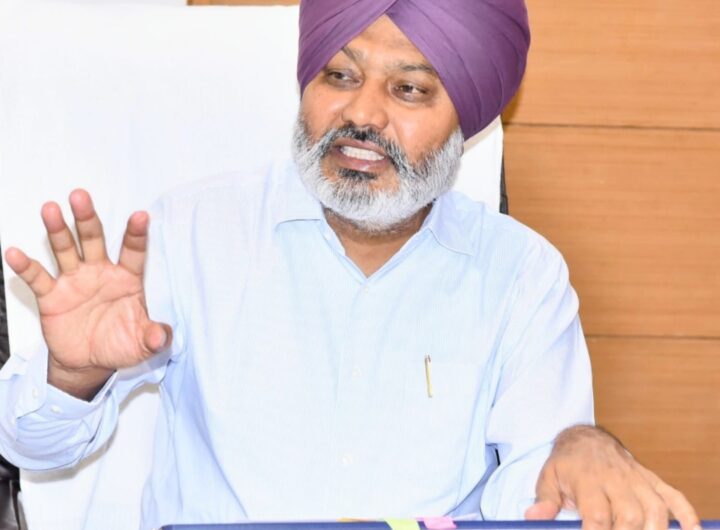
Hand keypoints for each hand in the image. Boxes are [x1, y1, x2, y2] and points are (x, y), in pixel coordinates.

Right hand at [4, 190, 170, 399]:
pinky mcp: (52, 296)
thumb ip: (154, 337)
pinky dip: (26, 266)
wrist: (90, 362)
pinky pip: (38, 278)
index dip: (136, 234)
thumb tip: (161, 336)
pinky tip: (15, 252)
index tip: (141, 215)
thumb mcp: (142, 343)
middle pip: (94, 239)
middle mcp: (100, 273)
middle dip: (87, 218)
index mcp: (126, 279)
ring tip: (51, 209)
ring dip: (58, 230)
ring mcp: (75, 281)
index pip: (133, 252)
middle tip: (81, 195)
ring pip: (65, 250)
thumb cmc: (120, 345)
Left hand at [525, 425, 699, 529]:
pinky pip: (675, 497)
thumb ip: (544, 500)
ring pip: (655, 509)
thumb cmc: (567, 464)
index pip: (598, 514)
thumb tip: (533, 517)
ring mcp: (637, 479)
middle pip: (629, 515)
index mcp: (588, 480)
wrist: (586, 439)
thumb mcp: (548, 478)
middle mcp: (616, 479)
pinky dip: (687, 515)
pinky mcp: (652, 480)